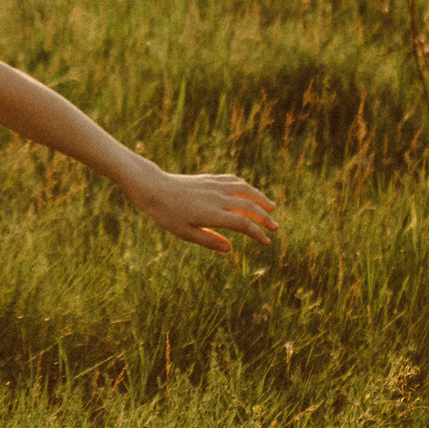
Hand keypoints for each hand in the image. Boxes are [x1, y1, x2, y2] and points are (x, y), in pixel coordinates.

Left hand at [126, 168, 278, 253]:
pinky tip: (249, 191)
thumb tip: (230, 248)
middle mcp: (217, 198)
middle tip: (275, 228)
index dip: (257, 233)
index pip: (243, 223)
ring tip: (271, 206)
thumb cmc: (166, 214)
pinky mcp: (208, 179)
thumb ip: (208, 240)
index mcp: (213, 214)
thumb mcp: (184, 233)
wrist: (153, 188)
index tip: (267, 242)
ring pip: (244, 189)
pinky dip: (245, 186)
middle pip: (249, 206)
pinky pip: (232, 180)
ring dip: (260, 198)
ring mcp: (214, 186)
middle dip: (265, 217)